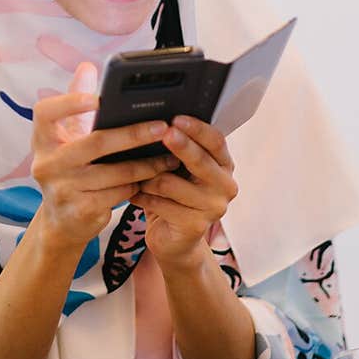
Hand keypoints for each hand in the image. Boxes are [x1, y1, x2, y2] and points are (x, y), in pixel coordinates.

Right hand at [31, 62, 180, 249]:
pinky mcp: (80, 210)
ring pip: (114, 172)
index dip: (70, 102)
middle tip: (162, 127)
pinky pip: (119, 193)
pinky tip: (152, 178)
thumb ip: (78, 104)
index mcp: (43, 139)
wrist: (62, 220)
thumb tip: (87, 67)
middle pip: (94, 142)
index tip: (98, 98)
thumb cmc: (70, 170)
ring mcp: (62, 189)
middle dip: (133, 134)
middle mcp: (47, 163)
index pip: (46, 113)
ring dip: (146, 163)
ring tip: (169, 155)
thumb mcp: (68, 138)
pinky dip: (138, 184)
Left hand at [133, 115, 237, 268]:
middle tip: (163, 133)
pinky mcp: (196, 225)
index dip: (197, 128)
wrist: (175, 240)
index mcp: (224, 165)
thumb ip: (177, 148)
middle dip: (180, 145)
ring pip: (171, 182)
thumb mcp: (179, 169)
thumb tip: (156, 122)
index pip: (216, 141)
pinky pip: (161, 204)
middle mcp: (225, 185)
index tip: (176, 118)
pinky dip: (143, 197)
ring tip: (134, 176)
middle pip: (200, 160)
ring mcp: (214, 208)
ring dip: (148, 177)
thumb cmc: (174, 195)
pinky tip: (133, 195)